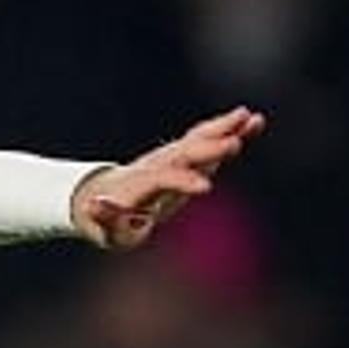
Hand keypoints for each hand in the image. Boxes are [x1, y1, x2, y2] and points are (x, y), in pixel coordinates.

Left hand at [73, 106, 264, 249]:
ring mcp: (172, 157)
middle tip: (234, 145)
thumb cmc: (111, 223)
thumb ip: (104, 218)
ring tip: (249, 117)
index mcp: (141, 185)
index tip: (205, 187)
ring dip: (223, 129)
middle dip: (207, 150)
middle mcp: (158, 165)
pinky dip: (229, 129)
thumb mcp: (107, 230)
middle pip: (183, 154)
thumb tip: (93, 205)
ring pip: (198, 139)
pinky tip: (255, 121)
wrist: (106, 196)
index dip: (182, 181)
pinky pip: (208, 139)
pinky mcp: (185, 154)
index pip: (162, 179)